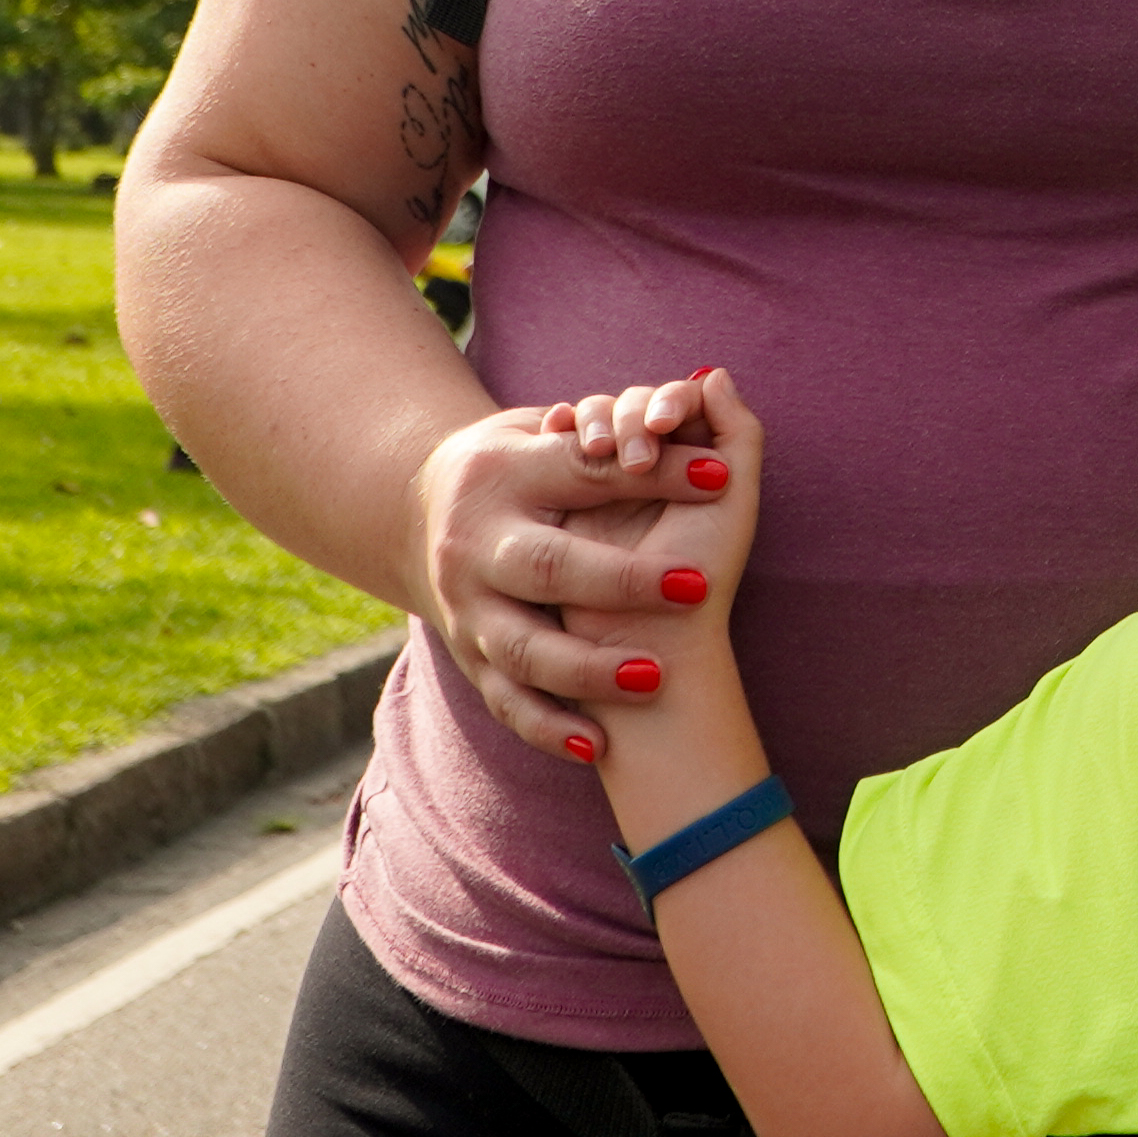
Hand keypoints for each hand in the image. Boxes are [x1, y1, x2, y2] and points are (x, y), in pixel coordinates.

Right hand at [414, 365, 744, 765]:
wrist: (416, 510)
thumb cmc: (514, 465)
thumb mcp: (544, 433)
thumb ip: (620, 423)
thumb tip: (709, 389)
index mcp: (504, 474)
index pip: (587, 473)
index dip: (654, 474)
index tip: (722, 478)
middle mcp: (478, 541)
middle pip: (548, 565)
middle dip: (622, 580)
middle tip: (695, 586)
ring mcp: (467, 605)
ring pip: (523, 646)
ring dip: (586, 668)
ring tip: (652, 676)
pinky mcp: (468, 655)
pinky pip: (506, 700)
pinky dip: (547, 726)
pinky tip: (597, 747)